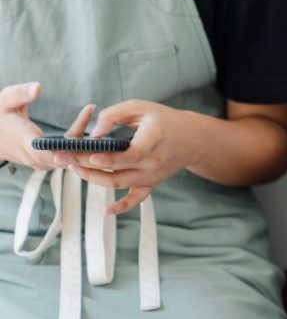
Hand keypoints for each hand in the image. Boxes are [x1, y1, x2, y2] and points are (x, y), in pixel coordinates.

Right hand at [0, 82, 94, 169]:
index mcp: (25, 144)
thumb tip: (38, 87)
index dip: (70, 151)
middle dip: (89, 148)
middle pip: (67, 159)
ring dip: (88, 141)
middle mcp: (36, 157)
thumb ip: (21, 93)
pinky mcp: (48, 160)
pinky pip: (69, 152)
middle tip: (108, 130)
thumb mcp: (5, 100)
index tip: (90, 142)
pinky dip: (80, 137)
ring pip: (71, 157)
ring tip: (103, 117)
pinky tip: (88, 111)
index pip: (50, 153)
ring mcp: (43, 161)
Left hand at [58, 100, 198, 214]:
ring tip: (72, 168)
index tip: (90, 156)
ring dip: (93, 179)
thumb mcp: (139, 107)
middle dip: (86, 165)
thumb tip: (93, 134)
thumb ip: (114, 115)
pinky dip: (121, 207)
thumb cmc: (162, 119)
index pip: (132, 155)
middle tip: (63, 157)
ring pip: (119, 184)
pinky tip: (105, 211)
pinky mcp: (151, 183)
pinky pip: (136, 199)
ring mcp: (153, 176)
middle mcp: (154, 161)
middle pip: (117, 171)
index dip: (109, 158)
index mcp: (154, 139)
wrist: (191, 138)